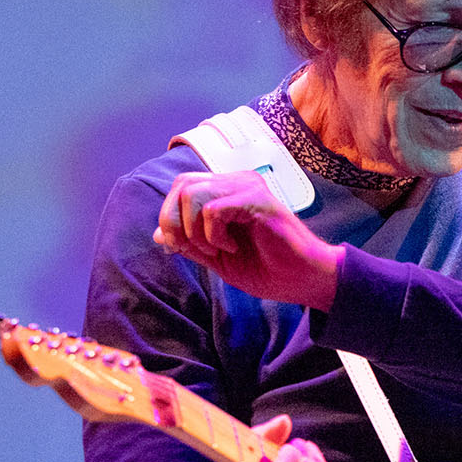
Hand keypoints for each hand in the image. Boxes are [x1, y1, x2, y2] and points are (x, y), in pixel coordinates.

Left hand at [155, 171, 341, 308]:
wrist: (302, 280)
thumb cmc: (267, 269)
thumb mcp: (217, 258)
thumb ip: (190, 243)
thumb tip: (159, 233)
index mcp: (227, 191)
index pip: (180, 186)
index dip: (169, 217)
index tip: (180, 248)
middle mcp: (237, 181)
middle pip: (181, 185)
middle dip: (175, 222)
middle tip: (196, 250)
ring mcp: (248, 187)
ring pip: (193, 194)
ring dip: (194, 231)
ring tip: (216, 250)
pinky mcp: (258, 199)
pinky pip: (213, 210)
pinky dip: (213, 235)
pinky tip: (231, 247)